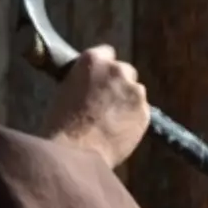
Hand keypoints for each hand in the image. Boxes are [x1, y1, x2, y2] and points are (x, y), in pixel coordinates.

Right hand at [43, 45, 148, 169]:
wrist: (75, 154)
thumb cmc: (61, 126)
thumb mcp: (64, 91)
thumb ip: (83, 81)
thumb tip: (90, 86)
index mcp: (93, 60)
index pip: (106, 53)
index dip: (101, 69)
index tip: (99, 78)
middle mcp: (117, 70)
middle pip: (124, 71)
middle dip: (117, 84)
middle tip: (105, 102)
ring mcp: (134, 91)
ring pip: (135, 92)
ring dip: (127, 102)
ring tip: (110, 122)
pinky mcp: (146, 112)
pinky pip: (142, 112)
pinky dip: (133, 120)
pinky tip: (118, 132)